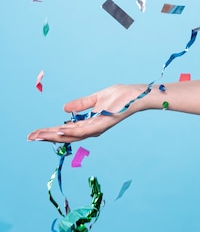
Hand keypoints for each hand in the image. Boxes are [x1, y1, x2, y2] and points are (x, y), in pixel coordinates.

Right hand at [27, 83, 147, 142]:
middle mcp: (92, 129)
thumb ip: (81, 104)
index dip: (50, 132)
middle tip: (30, 137)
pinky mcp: (104, 123)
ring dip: (55, 135)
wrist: (136, 94)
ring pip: (72, 135)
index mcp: (90, 123)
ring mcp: (98, 127)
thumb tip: (63, 108)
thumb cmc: (121, 96)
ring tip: (39, 135)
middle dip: (48, 136)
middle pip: (66, 136)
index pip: (66, 130)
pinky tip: (59, 131)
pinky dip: (71, 131)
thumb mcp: (96, 98)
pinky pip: (85, 130)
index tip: (34, 133)